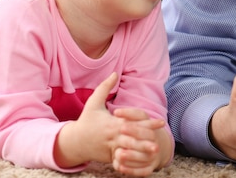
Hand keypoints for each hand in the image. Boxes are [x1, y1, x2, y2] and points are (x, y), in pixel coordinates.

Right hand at [54, 73, 170, 175]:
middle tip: (159, 144)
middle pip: (131, 139)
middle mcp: (113, 136)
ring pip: (128, 151)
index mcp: (112, 123)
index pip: (132, 122)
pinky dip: (133, 161)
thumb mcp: (93, 103)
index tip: (161, 122)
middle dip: (145, 142)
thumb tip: (115, 73)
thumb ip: (104, 87)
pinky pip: (123, 160)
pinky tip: (145, 162)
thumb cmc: (87, 120)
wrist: (75, 142)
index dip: (147, 122)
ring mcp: (111, 148)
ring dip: (142, 152)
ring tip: (155, 152)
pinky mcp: (110, 157)